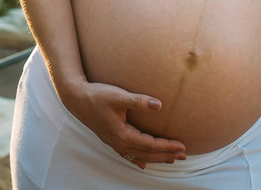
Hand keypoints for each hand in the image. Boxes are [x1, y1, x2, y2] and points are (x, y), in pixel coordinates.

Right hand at [55, 78, 186, 167]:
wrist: (76, 98)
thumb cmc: (97, 95)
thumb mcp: (118, 96)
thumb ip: (139, 101)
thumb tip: (159, 105)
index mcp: (122, 135)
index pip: (150, 145)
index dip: (167, 146)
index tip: (183, 146)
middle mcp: (119, 143)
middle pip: (147, 154)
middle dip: (166, 155)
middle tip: (184, 155)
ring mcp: (114, 143)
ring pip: (139, 156)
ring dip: (156, 158)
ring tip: (171, 159)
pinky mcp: (110, 139)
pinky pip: (128, 155)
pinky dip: (138, 160)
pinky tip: (143, 165)